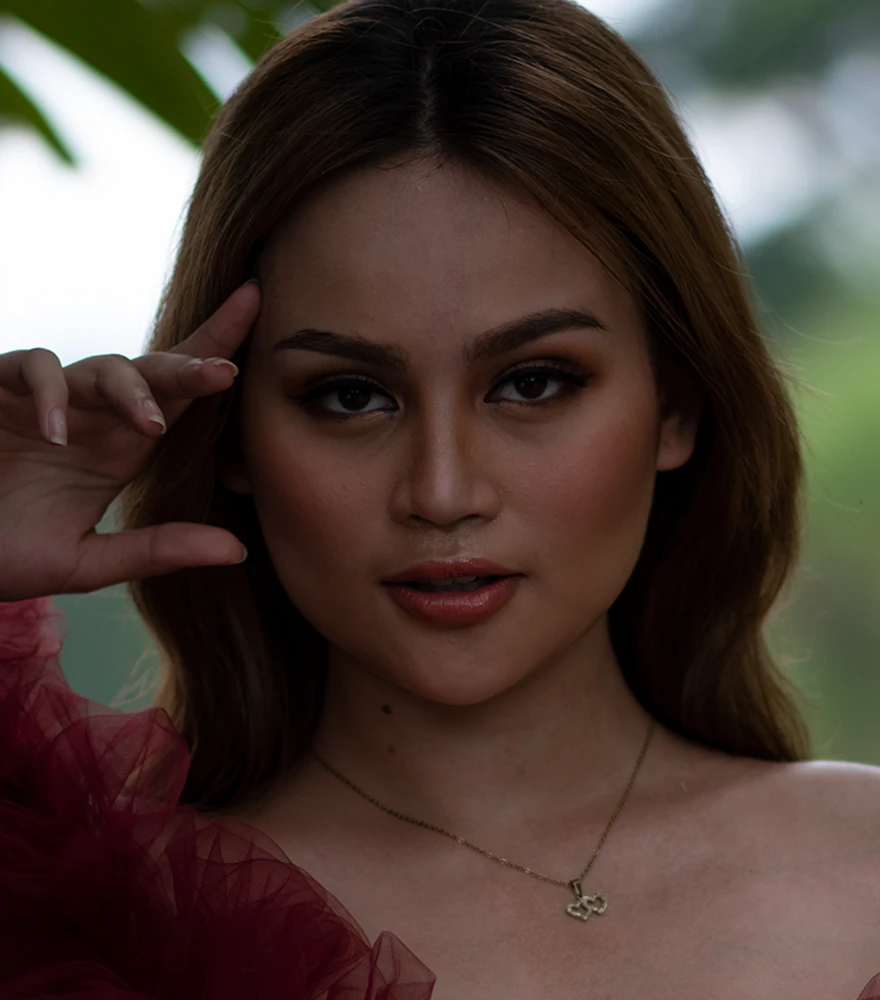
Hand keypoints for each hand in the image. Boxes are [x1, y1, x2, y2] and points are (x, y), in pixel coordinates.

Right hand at [0, 281, 259, 600]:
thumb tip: (238, 552)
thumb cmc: (7, 554)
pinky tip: (56, 435)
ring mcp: (48, 402)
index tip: (259, 311)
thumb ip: (158, 551)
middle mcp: (94, 417)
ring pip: (102, 365)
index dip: (215, 354)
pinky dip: (50, 393)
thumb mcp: (88, 562)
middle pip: (153, 372)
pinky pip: (33, 367)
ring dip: (130, 388)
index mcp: (123, 448)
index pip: (180, 396)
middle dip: (191, 366)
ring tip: (151, 426)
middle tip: (224, 374)